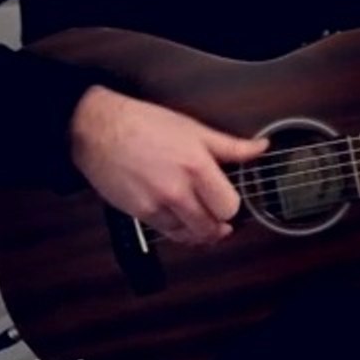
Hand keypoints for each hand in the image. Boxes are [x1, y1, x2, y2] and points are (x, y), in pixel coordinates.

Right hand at [69, 85, 268, 244]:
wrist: (98, 129)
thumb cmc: (144, 125)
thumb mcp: (194, 129)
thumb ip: (231, 146)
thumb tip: (261, 148)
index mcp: (197, 167)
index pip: (229, 206)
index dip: (233, 207)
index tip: (230, 202)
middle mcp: (178, 190)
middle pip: (212, 227)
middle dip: (220, 225)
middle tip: (222, 219)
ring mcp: (157, 204)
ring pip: (190, 235)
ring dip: (201, 232)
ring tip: (205, 223)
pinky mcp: (139, 214)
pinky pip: (168, 233)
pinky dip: (179, 232)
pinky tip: (183, 222)